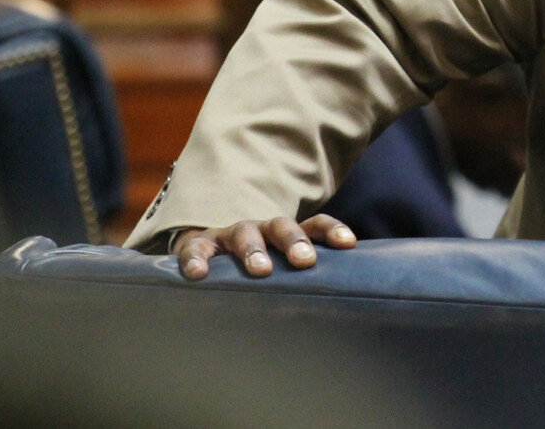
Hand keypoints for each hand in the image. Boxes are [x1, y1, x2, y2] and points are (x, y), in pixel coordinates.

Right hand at [173, 214, 356, 279]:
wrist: (212, 258)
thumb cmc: (261, 274)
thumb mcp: (284, 275)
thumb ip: (307, 286)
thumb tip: (342, 318)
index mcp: (288, 235)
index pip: (316, 225)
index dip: (333, 231)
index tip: (348, 244)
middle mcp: (264, 230)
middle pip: (282, 227)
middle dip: (295, 242)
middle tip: (304, 261)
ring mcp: (232, 235)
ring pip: (245, 234)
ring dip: (254, 249)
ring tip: (260, 270)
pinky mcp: (202, 245)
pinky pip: (197, 248)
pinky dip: (196, 259)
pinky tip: (198, 274)